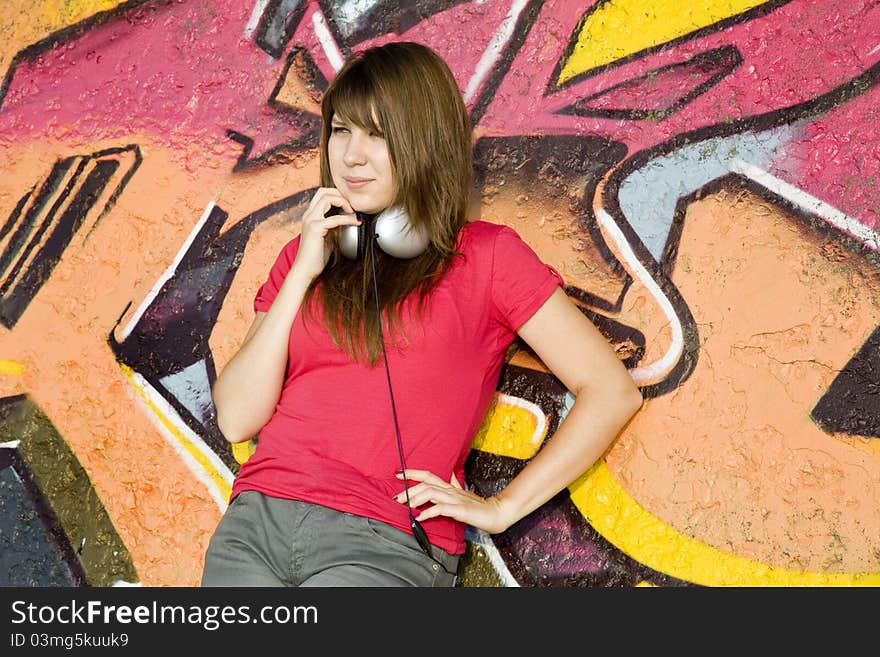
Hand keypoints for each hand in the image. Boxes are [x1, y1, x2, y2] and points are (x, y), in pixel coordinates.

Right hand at [293, 187, 359, 280]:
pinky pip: (335, 218)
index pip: (322, 195)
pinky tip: (356, 223)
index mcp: (310, 216)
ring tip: (353, 211)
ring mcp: (311, 220)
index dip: (337, 195)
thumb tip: (347, 220)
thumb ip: (334, 226)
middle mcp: (308, 215)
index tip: (349, 205)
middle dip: (340, 194)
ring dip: (343, 202)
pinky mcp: (316, 228)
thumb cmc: (316, 256)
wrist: (305, 270)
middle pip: (324, 191)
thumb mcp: (327, 236)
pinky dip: (348, 219)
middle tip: (352, 205)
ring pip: (327, 198)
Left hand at [394, 470, 513, 534]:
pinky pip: (441, 508)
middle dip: (409, 489)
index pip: (428, 475)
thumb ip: (454, 484)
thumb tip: (449, 473)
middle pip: (426, 484)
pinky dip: (428, 512)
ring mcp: (455, 499)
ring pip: (431, 492)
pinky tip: (420, 518)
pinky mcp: (460, 510)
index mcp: (449, 487)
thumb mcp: (462, 493)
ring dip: (416, 499)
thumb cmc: (477, 505)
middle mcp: (450, 490)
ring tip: (406, 506)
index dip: (413, 473)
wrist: (495, 513)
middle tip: (397, 497)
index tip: (398, 473)